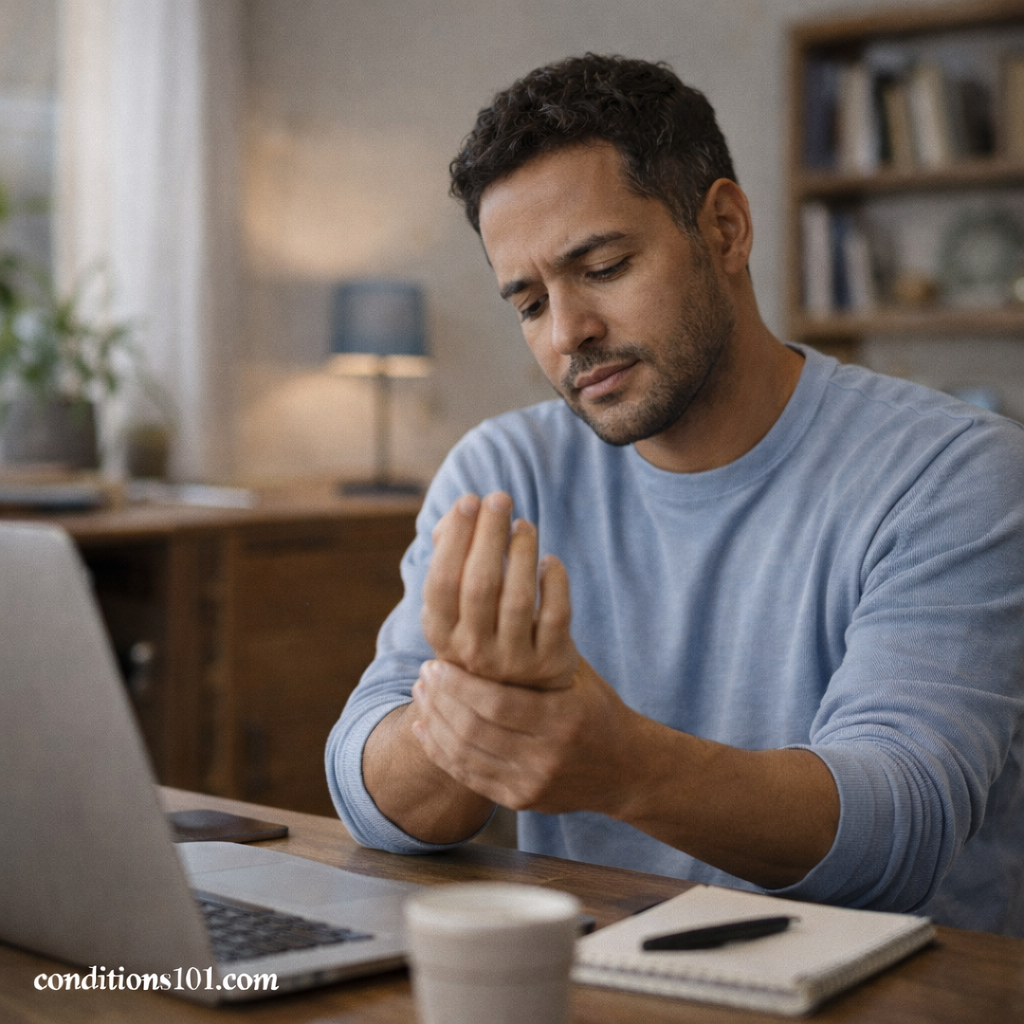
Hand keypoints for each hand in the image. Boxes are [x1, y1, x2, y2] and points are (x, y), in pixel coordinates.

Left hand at [410, 655, 637, 813]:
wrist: (625, 767)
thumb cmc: (597, 708)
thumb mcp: (576, 673)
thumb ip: (539, 648)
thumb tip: (497, 602)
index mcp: (563, 719)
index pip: (497, 703)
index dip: (459, 685)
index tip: (436, 664)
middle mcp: (547, 756)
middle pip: (475, 730)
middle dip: (441, 701)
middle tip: (423, 675)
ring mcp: (532, 783)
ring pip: (466, 755)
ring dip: (435, 723)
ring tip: (422, 695)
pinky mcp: (521, 801)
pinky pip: (469, 778)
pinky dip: (441, 752)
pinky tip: (426, 728)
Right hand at [420, 491, 577, 689]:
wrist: (521, 689)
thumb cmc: (484, 627)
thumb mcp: (456, 603)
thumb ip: (449, 556)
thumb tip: (452, 518)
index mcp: (441, 634)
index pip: (442, 580)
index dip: (456, 537)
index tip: (470, 500)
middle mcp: (472, 652)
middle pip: (480, 584)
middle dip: (489, 534)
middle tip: (500, 498)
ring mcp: (512, 662)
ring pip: (519, 598)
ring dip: (523, 552)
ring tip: (525, 525)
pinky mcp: (550, 662)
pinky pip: (556, 615)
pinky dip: (555, 582)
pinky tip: (550, 561)